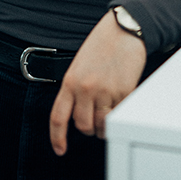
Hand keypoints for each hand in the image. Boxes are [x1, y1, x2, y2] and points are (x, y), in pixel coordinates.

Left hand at [49, 10, 145, 155]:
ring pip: (101, 125)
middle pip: (82, 126)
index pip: (58, 118)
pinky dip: (119, 114)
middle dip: (88, 127)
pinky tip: (119, 102)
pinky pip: (119, 115)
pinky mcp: (124, 92)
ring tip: (107, 112)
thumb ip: (75, 88)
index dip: (57, 138)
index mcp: (70, 81)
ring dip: (104, 125)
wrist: (123, 29)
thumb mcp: (79, 65)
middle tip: (94, 118)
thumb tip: (77, 113)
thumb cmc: (101, 45)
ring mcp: (105, 91)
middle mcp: (85, 89)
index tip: (60, 150)